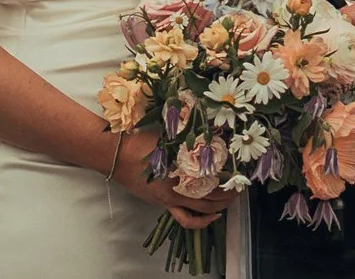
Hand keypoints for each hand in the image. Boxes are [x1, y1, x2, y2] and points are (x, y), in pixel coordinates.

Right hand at [113, 132, 239, 229]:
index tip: (239, 172)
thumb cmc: (140, 141)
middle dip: (228, 195)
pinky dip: (200, 220)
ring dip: (218, 207)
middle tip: (239, 187)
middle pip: (211, 197)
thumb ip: (190, 138)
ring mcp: (170, 199)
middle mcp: (178, 189)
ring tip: (229, 200)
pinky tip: (212, 215)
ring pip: (202, 211)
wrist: (115, 155)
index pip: (213, 179)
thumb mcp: (169, 135)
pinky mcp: (163, 204)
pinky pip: (185, 218)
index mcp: (181, 170)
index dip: (229, 178)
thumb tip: (212, 133)